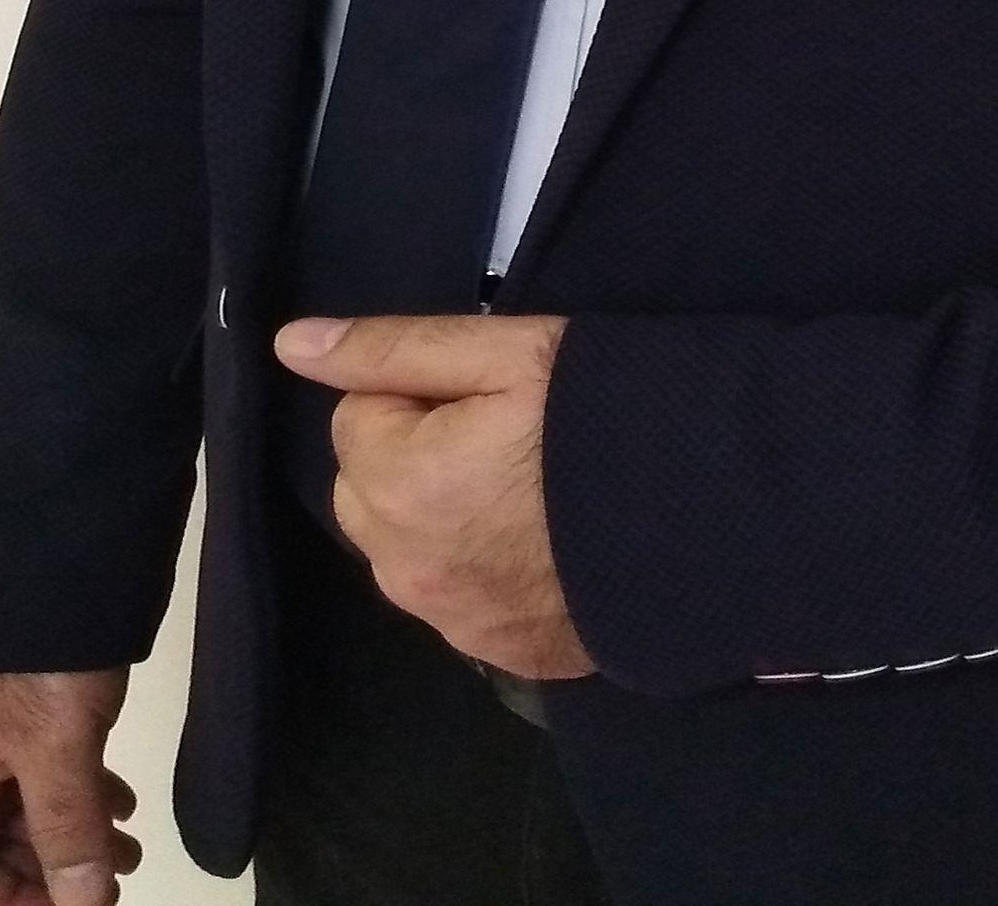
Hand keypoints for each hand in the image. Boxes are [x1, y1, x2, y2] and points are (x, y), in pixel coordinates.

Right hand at [0, 662, 138, 904]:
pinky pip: (36, 769)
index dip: (5, 905)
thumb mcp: (57, 751)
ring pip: (16, 808)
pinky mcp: (16, 702)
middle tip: (108, 884)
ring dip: (68, 835)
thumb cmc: (35, 659)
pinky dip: (75, 793)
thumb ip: (67, 834)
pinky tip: (119, 804)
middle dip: (46, 873)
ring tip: (127, 851)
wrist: (51, 546)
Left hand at [275, 310, 594, 680]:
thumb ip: (392, 348)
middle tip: (503, 436)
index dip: (418, 394)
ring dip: (438, 516)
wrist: (707, 512)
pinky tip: (541, 542)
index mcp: (399, 484)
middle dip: (411, 457)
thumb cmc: (600, 413)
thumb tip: (291, 343)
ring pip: (406, 549)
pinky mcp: (498, 654)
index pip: (356, 416)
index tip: (485, 395)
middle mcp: (407, 568)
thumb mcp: (504, 352)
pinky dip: (479, 568)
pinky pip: (453, 597)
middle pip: (369, 491)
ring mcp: (452, 621)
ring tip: (525, 489)